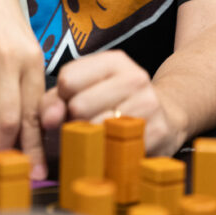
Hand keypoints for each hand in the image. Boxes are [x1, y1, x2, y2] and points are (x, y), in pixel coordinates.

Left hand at [39, 50, 185, 155]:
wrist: (166, 116)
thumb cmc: (113, 104)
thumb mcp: (84, 91)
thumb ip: (54, 101)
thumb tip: (49, 119)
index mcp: (113, 61)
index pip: (67, 78)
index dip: (62, 98)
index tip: (72, 103)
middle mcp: (134, 77)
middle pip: (79, 105)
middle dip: (74, 121)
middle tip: (85, 125)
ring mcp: (148, 103)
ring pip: (96, 128)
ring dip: (89, 140)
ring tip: (98, 136)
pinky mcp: (157, 131)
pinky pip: (116, 148)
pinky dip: (107, 154)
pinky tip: (113, 147)